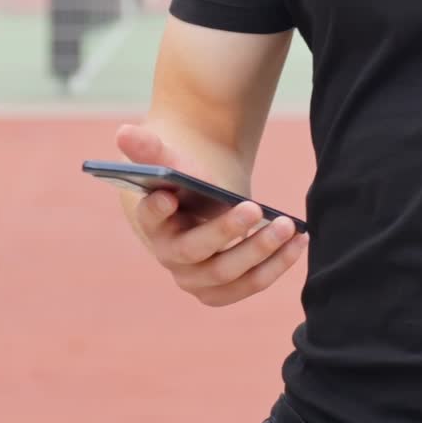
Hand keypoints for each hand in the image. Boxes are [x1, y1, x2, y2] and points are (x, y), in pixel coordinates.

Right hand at [115, 122, 307, 306]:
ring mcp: (195, 278)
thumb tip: (123, 133)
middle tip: (256, 208)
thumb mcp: (169, 157)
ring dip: (260, 252)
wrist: (201, 200)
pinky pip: (249, 285)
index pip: (150, 216)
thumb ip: (149, 146)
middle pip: (197, 251)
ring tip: (289, 227)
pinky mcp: (221, 289)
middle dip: (227, 231)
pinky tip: (298, 244)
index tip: (170, 194)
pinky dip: (275, 267)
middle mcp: (170, 255)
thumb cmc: (184, 178)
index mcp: (152, 219)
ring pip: (228, 274)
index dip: (157, 208)